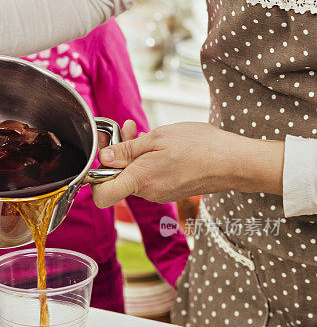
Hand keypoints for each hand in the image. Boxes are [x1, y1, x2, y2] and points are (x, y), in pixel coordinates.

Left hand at [93, 121, 284, 206]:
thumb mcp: (157, 138)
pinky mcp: (169, 191)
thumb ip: (127, 150)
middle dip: (117, 155)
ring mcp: (159, 194)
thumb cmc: (200, 147)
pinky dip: (148, 162)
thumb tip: (104, 158)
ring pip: (134, 176)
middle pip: (117, 179)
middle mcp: (147, 192)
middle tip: (125, 130)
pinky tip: (159, 145)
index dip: (93, 180)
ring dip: (134, 155)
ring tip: (145, 133)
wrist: (233, 162)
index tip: (100, 159)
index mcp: (140, 180)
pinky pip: (149, 177)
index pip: (101, 196)